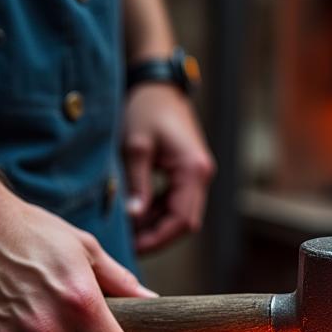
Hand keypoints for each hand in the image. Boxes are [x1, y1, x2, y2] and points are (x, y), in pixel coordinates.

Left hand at [122, 83, 214, 252]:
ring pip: (181, 214)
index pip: (182, 220)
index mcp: (194, 171)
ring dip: (157, 225)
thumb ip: (137, 185)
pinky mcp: (187, 171)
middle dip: (158, 236)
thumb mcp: (136, 147)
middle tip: (129, 244)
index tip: (134, 248)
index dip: (158, 238)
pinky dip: (158, 211)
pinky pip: (176, 201)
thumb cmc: (145, 109)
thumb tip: (135, 218)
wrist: (156, 83)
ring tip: (129, 230)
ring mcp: (197, 174)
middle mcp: (201, 175)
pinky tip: (137, 213)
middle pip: (185, 222)